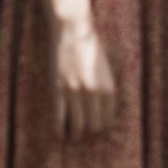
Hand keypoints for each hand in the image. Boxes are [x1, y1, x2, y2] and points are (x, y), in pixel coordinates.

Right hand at [50, 18, 117, 139]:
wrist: (73, 31)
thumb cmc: (90, 49)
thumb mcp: (105, 72)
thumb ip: (104, 91)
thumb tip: (102, 112)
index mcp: (109, 90)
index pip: (107, 122)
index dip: (99, 128)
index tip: (93, 130)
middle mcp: (95, 94)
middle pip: (93, 127)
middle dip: (87, 132)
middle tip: (81, 133)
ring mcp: (76, 93)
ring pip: (77, 126)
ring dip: (74, 134)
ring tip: (70, 136)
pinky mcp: (59, 90)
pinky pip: (59, 118)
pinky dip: (59, 129)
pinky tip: (58, 134)